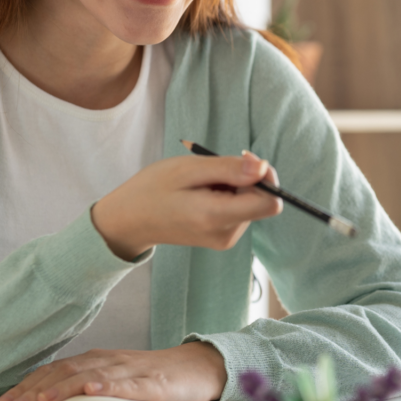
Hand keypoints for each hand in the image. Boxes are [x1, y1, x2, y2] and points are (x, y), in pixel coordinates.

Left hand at [0, 341, 227, 400]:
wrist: (198, 367)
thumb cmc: (154, 378)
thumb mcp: (116, 382)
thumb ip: (88, 390)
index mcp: (97, 362)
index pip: (55, 370)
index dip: (28, 386)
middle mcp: (109, 361)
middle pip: (65, 371)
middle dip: (35, 390)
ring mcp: (131, 371)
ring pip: (91, 375)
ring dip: (64, 388)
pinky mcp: (154, 384)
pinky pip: (128, 384)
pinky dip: (108, 386)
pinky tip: (93, 391)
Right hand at [92, 151, 281, 260]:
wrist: (130, 220)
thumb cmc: (153, 189)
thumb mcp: (188, 169)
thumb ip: (229, 169)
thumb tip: (264, 167)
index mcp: (217, 217)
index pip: (270, 203)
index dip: (266, 177)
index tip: (243, 160)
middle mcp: (227, 234)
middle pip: (262, 201)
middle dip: (245, 178)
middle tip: (211, 170)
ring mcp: (226, 239)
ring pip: (251, 203)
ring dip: (234, 186)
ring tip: (201, 184)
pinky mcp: (223, 238)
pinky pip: (240, 210)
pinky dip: (227, 196)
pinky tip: (202, 194)